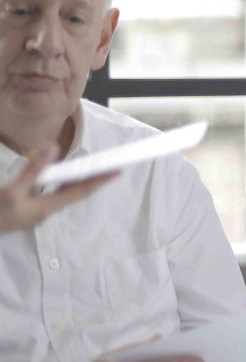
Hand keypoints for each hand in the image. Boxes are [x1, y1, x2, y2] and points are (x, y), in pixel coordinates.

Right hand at [0, 143, 117, 234]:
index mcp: (45, 208)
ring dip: (74, 180)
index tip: (117, 171)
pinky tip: (55, 176)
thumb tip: (54, 149)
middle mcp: (44, 211)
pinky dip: (56, 183)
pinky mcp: (24, 210)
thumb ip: (33, 170)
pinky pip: (48, 194)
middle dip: (91, 179)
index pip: (80, 192)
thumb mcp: (12, 190)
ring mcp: (34, 212)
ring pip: (61, 193)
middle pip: (74, 193)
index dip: (100, 180)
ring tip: (88, 167)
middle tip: (107, 165)